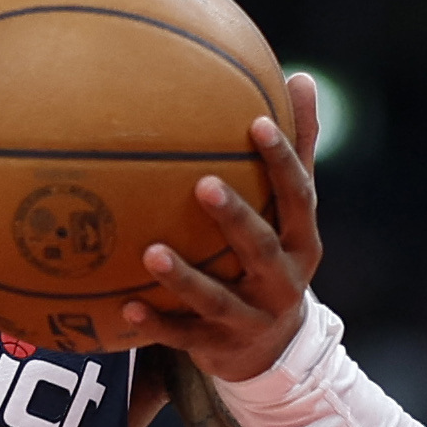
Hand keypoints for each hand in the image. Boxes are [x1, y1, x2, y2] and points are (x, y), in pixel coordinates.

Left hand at [119, 72, 324, 381]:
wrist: (272, 351)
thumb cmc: (275, 257)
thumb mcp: (293, 212)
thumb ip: (297, 150)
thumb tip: (300, 75)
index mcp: (302, 242)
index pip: (298, 196)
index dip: (281, 161)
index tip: (257, 123)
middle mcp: (282, 282)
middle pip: (260, 247)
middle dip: (235, 218)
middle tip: (203, 184)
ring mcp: (249, 318)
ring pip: (216, 298)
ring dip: (184, 276)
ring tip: (150, 252)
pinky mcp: (215, 346)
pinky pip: (181, 335)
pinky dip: (154, 324)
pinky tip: (124, 308)